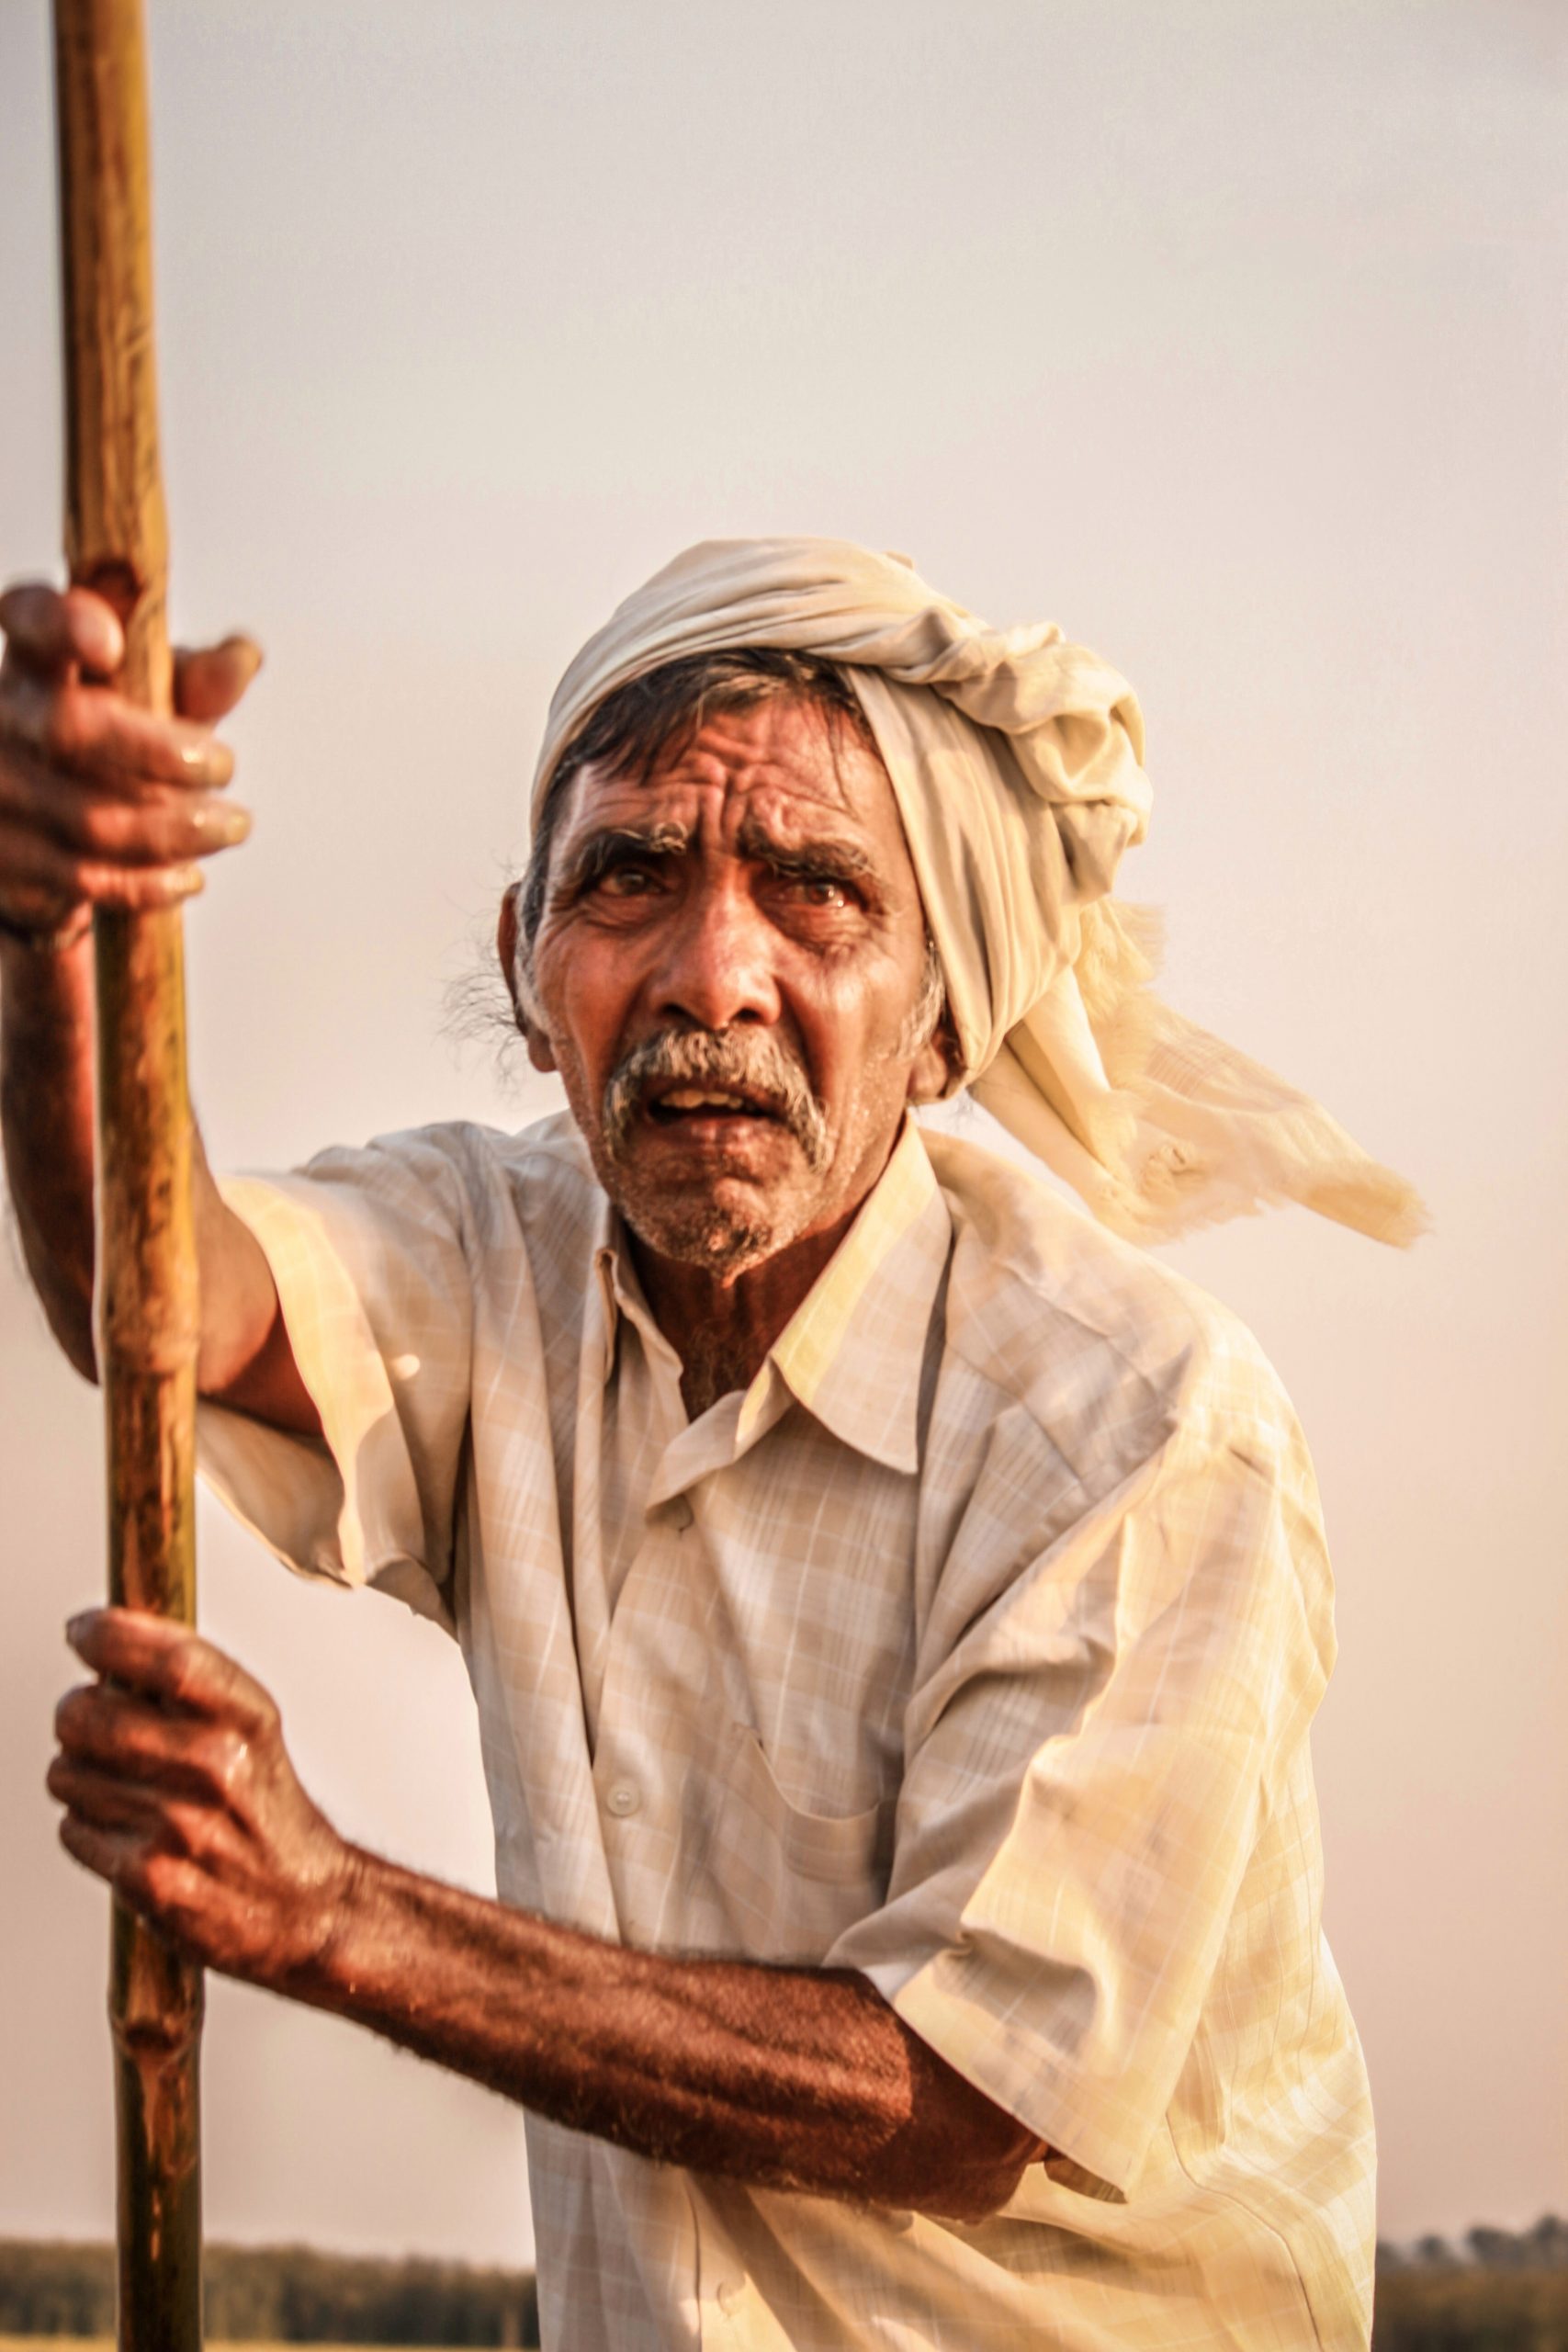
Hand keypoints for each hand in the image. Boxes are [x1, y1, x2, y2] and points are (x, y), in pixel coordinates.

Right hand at [0, 582, 258, 939]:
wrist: (51, 838)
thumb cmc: (116, 750)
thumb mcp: (159, 708)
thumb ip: (199, 682)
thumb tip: (243, 657)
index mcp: (34, 660)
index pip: (30, 617)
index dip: (60, 623)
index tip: (111, 642)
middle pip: (68, 727)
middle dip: (162, 752)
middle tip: (223, 766)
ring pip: (89, 818)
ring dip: (176, 828)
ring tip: (228, 825)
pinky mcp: (2, 865)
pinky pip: (84, 880)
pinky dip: (149, 881)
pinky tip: (187, 874)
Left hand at [49, 1607, 357, 1987]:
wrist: (304, 1907)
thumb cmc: (268, 1812)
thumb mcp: (251, 1727)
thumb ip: (186, 1684)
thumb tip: (106, 1639)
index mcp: (248, 1717)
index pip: (167, 1658)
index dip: (109, 1634)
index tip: (83, 1631)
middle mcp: (217, 1766)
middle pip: (87, 1713)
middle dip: (76, 1714)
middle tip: (94, 1723)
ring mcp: (178, 1824)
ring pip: (66, 1772)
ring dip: (80, 1777)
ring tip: (125, 1790)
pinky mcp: (147, 1878)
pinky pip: (72, 1828)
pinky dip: (87, 1830)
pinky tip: (129, 1834)